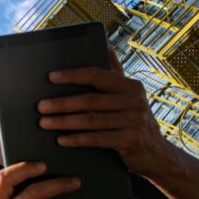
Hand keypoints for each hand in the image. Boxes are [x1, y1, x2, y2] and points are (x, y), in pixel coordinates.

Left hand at [37, 47, 176, 178]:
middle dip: (62, 103)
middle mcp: (135, 101)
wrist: (157, 154)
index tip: (51, 77)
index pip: (97, 75)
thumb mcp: (128, 97)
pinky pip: (98, 139)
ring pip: (92, 120)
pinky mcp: (131, 140)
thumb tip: (106, 45)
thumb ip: (116, 73)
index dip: (73, 75)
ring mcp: (135, 121)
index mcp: (131, 86)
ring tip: (45, 123)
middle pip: (91, 100)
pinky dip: (77, 139)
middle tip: (41, 106)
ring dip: (65, 121)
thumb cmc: (133, 121)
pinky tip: (61, 139)